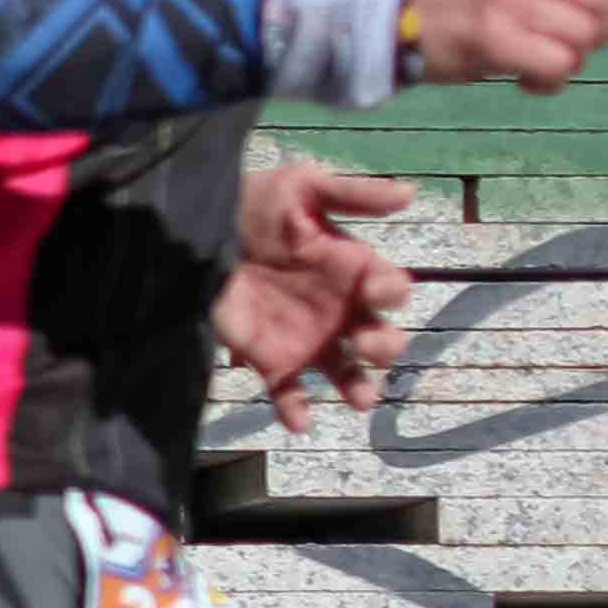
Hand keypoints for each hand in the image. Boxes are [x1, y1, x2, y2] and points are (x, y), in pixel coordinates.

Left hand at [220, 147, 415, 434]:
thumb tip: (410, 193)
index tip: (378, 291)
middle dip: (384, 345)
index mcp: (353, 271)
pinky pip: (289, 392)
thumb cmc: (255, 203)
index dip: (391, 293)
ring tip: (361, 399)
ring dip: (357, 386)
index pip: (389, 288)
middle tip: (370, 345)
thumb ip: (353, 193)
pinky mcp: (270, 359)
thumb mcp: (301, 186)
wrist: (197, 229)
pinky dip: (296, 409)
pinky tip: (301, 421)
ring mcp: (308, 338)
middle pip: (378, 337)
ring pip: (344, 372)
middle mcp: (339, 310)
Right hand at [402, 0, 607, 92]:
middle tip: (569, 49)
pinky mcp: (493, 36)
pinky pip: (555, 64)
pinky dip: (548, 80)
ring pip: (581, 38)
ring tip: (539, 65)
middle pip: (599, 4)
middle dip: (596, 35)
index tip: (586, 20)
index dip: (606, 1)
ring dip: (568, 61)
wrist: (380, 3)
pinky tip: (524, 79)